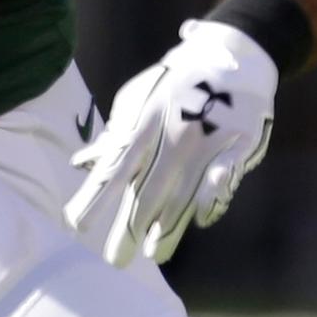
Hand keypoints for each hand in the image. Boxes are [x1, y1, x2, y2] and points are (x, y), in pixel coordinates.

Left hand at [66, 19, 280, 266]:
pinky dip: (214, 199)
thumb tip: (80, 164)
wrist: (231, 56)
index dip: (96, 197)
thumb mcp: (137, 99)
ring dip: (167, 227)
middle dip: (129, 228)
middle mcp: (174, 134)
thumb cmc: (172, 85)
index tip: (76, 226)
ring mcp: (209, 139)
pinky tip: (201, 221)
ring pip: (184, 193)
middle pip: (148, 191)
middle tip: (114, 261)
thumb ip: (113, 135)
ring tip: (151, 254)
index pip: (115, 167)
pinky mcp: (240, 143)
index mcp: (144, 122)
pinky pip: (227, 176)